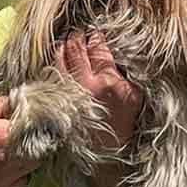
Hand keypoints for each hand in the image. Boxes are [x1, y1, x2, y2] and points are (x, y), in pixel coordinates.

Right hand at [0, 97, 34, 186]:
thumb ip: (1, 104)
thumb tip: (21, 101)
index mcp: (6, 135)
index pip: (40, 128)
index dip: (42, 123)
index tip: (40, 119)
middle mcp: (11, 159)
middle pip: (41, 150)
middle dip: (38, 141)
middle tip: (29, 134)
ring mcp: (6, 179)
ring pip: (33, 168)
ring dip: (30, 158)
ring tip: (17, 149)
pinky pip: (21, 182)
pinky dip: (19, 174)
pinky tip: (7, 165)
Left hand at [59, 31, 142, 154]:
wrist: (107, 154)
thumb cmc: (124, 126)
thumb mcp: (134, 97)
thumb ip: (126, 75)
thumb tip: (119, 55)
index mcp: (107, 81)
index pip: (98, 49)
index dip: (96, 37)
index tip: (95, 33)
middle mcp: (85, 85)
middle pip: (76, 50)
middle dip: (76, 37)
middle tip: (78, 31)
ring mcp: (68, 93)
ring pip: (59, 60)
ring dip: (61, 47)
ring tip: (64, 40)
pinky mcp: (57, 102)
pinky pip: (51, 76)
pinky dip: (52, 64)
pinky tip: (55, 59)